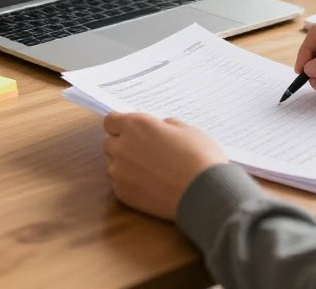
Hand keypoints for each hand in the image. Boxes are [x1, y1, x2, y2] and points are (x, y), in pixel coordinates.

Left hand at [102, 112, 227, 220]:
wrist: (205, 194)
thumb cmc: (200, 158)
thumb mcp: (186, 130)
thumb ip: (164, 126)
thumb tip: (158, 129)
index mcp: (136, 125)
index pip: (110, 120)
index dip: (121, 125)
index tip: (130, 130)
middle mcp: (122, 146)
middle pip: (109, 142)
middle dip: (123, 144)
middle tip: (145, 151)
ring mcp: (120, 171)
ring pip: (113, 164)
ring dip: (126, 165)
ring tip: (151, 170)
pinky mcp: (122, 193)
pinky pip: (119, 183)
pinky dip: (130, 183)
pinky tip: (151, 185)